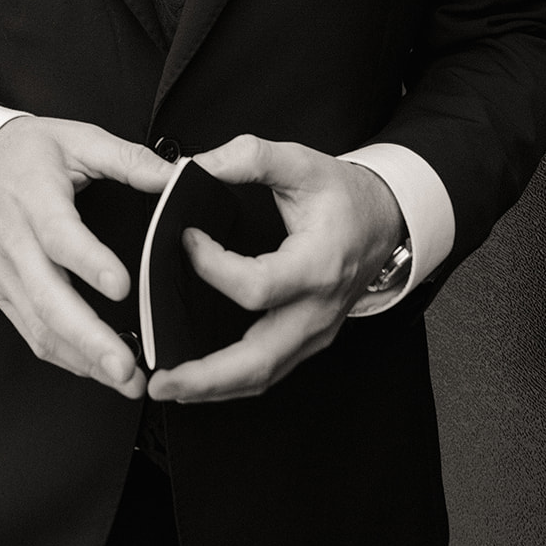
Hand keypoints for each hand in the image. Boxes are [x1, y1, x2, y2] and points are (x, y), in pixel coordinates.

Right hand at [0, 116, 171, 398]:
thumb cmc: (26, 152)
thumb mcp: (76, 138)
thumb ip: (128, 159)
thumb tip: (175, 176)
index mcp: (35, 198)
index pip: (60, 236)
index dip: (89, 262)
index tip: (122, 286)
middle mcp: (17, 243)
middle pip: (49, 298)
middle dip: (89, 338)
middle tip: (126, 365)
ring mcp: (7, 274)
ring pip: (40, 326)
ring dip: (82, 359)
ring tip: (124, 379)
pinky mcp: (4, 293)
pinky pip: (32, 333)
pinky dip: (65, 357)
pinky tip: (96, 370)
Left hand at [147, 135, 404, 404]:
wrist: (385, 220)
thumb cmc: (344, 195)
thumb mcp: (301, 162)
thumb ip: (249, 157)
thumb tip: (196, 166)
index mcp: (317, 266)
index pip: (256, 286)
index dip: (212, 266)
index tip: (187, 237)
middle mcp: (317, 310)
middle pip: (259, 361)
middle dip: (206, 376)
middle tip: (160, 379)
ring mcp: (314, 332)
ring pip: (262, 377)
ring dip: (213, 388)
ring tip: (169, 386)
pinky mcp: (307, 339)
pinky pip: (268, 371)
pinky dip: (231, 382)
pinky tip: (200, 378)